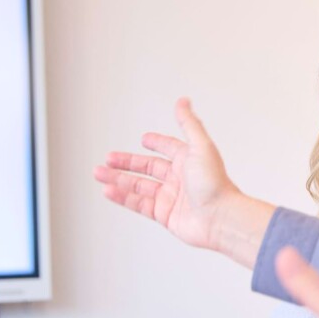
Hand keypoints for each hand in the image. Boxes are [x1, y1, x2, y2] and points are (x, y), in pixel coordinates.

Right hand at [95, 98, 271, 262]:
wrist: (220, 217)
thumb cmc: (215, 183)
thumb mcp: (201, 146)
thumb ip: (189, 123)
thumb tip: (183, 100)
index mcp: (189, 160)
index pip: (169, 148)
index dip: (157, 143)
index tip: (145, 139)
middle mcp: (180, 178)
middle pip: (148, 168)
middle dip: (127, 162)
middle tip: (108, 159)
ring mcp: (172, 197)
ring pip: (139, 186)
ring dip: (118, 179)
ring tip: (98, 173)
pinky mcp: (165, 215)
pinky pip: (139, 204)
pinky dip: (123, 197)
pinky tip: (108, 190)